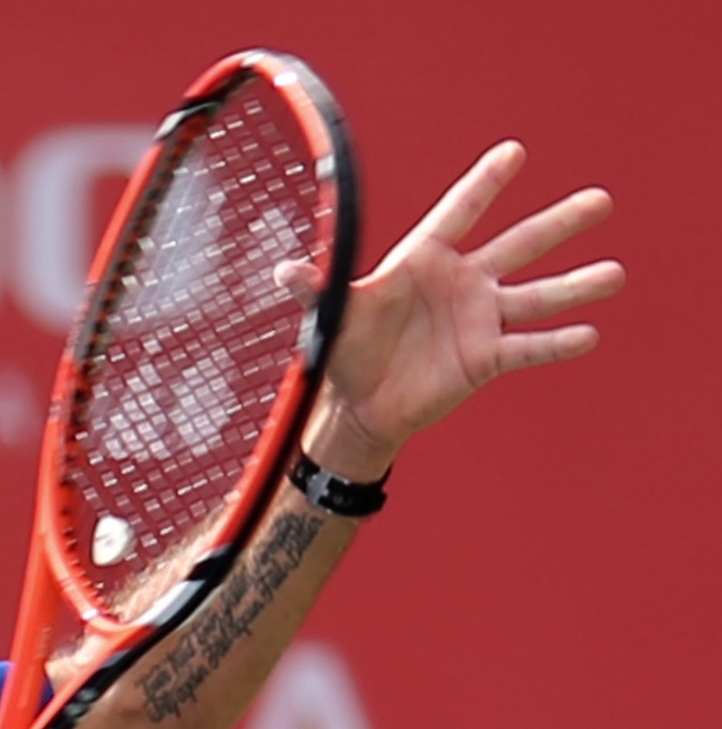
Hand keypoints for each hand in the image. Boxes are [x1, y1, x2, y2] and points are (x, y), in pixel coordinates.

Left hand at [282, 140, 625, 479]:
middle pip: (518, 246)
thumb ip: (317, 289)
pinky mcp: (486, 358)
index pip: (459, 214)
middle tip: (600, 201)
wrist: (363, 406)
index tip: (515, 152)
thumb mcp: (334, 317)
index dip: (484, 185)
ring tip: (614, 273)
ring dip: (575, 286)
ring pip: (536, 296)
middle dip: (558, 224)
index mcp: (424, 261)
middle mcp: (461, 283)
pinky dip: (555, 343)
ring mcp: (479, 320)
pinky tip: (589, 332)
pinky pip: (527, 348)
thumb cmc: (348, 351)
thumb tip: (283, 271)